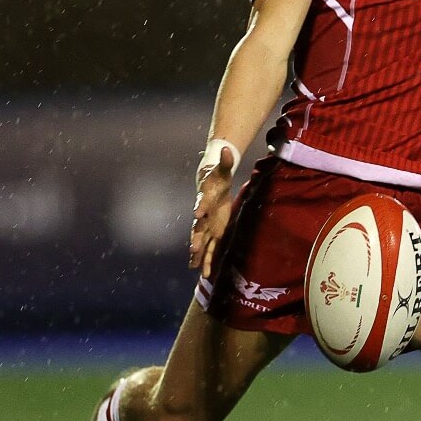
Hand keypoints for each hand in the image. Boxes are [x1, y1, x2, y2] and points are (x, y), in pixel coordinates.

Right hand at [188, 144, 236, 278]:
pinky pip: (208, 248)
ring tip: (194, 267)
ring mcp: (206, 225)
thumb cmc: (216, 177)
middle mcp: (203, 215)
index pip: (202, 203)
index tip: (197, 213)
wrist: (208, 185)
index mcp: (205, 199)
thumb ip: (225, 161)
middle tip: (192, 248)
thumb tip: (228, 147)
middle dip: (195, 238)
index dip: (200, 207)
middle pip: (198, 227)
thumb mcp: (222, 169)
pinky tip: (201, 272)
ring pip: (201, 241)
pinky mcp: (212, 232)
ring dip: (198, 254)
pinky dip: (204, 259)